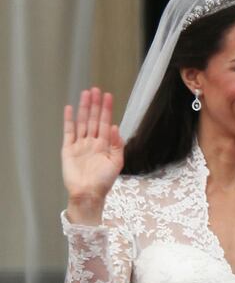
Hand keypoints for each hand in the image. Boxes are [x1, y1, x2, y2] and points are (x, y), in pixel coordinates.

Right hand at [62, 87, 123, 223]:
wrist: (88, 193)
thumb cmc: (103, 181)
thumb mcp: (116, 163)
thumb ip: (117, 146)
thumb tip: (115, 127)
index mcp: (104, 145)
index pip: (105, 123)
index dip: (106, 109)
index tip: (108, 96)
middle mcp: (92, 142)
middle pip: (93, 119)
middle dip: (95, 105)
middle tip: (96, 89)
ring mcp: (80, 144)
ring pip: (82, 122)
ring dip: (84, 108)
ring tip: (85, 94)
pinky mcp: (68, 149)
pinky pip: (68, 132)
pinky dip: (69, 120)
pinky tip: (70, 109)